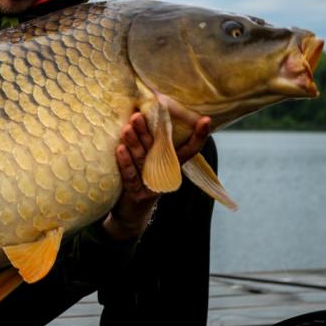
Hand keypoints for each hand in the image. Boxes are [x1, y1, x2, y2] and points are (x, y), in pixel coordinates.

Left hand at [104, 112, 211, 240]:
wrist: (130, 214)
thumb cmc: (140, 179)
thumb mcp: (148, 161)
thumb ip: (150, 142)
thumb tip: (144, 111)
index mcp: (170, 164)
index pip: (189, 149)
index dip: (198, 136)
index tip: (206, 120)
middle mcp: (164, 174)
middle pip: (159, 148)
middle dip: (149, 130)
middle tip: (140, 113)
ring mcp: (151, 185)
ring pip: (143, 159)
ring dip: (135, 142)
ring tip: (128, 126)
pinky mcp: (136, 195)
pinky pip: (130, 176)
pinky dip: (125, 163)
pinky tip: (119, 149)